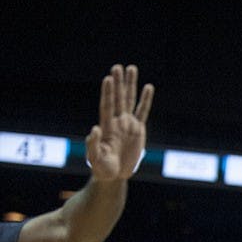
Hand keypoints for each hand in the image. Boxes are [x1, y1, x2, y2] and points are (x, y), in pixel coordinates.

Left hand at [86, 64, 154, 180]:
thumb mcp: (94, 158)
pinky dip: (145, 100)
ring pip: (130, 100)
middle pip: (118, 98)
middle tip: (118, 67)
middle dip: (118, 83)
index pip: (107, 106)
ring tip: (132, 68)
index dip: (108, 93)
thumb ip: (92, 144)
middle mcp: (116, 121)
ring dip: (130, 85)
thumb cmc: (101, 167)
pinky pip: (143, 112)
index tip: (108, 79)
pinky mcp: (138, 130)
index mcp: (106, 127)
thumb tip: (94, 129)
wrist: (113, 174)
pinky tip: (148, 87)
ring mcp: (127, 124)